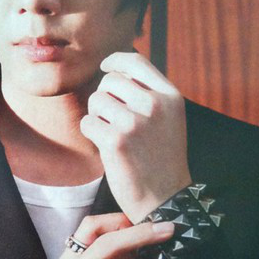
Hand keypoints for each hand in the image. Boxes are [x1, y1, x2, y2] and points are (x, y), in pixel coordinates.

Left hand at [80, 51, 190, 222]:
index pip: (135, 62)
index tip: (105, 67)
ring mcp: (135, 123)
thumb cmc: (161, 157)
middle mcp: (154, 106)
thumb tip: (116, 69)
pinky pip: (87, 122)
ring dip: (97, 115)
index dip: (115, 61)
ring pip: (96, 100)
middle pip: (111, 80)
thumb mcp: (169, 118)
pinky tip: (104, 144)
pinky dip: (90, 132)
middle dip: (105, 96)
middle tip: (112, 118)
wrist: (164, 198)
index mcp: (170, 97)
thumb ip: (149, 93)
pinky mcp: (115, 141)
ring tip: (111, 132)